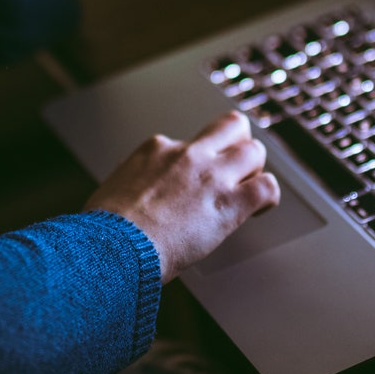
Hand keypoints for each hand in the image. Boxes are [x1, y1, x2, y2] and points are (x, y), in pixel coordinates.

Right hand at [85, 111, 279, 282]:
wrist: (114, 247)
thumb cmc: (106, 229)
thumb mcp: (112, 188)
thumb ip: (132, 182)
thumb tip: (130, 190)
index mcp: (156, 149)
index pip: (190, 142)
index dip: (199, 162)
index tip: (194, 182)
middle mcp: (188, 154)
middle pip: (231, 126)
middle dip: (238, 143)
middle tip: (236, 168)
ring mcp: (212, 175)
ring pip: (254, 151)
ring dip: (254, 171)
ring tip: (247, 190)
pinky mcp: (229, 202)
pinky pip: (267, 187)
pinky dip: (268, 198)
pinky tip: (258, 209)